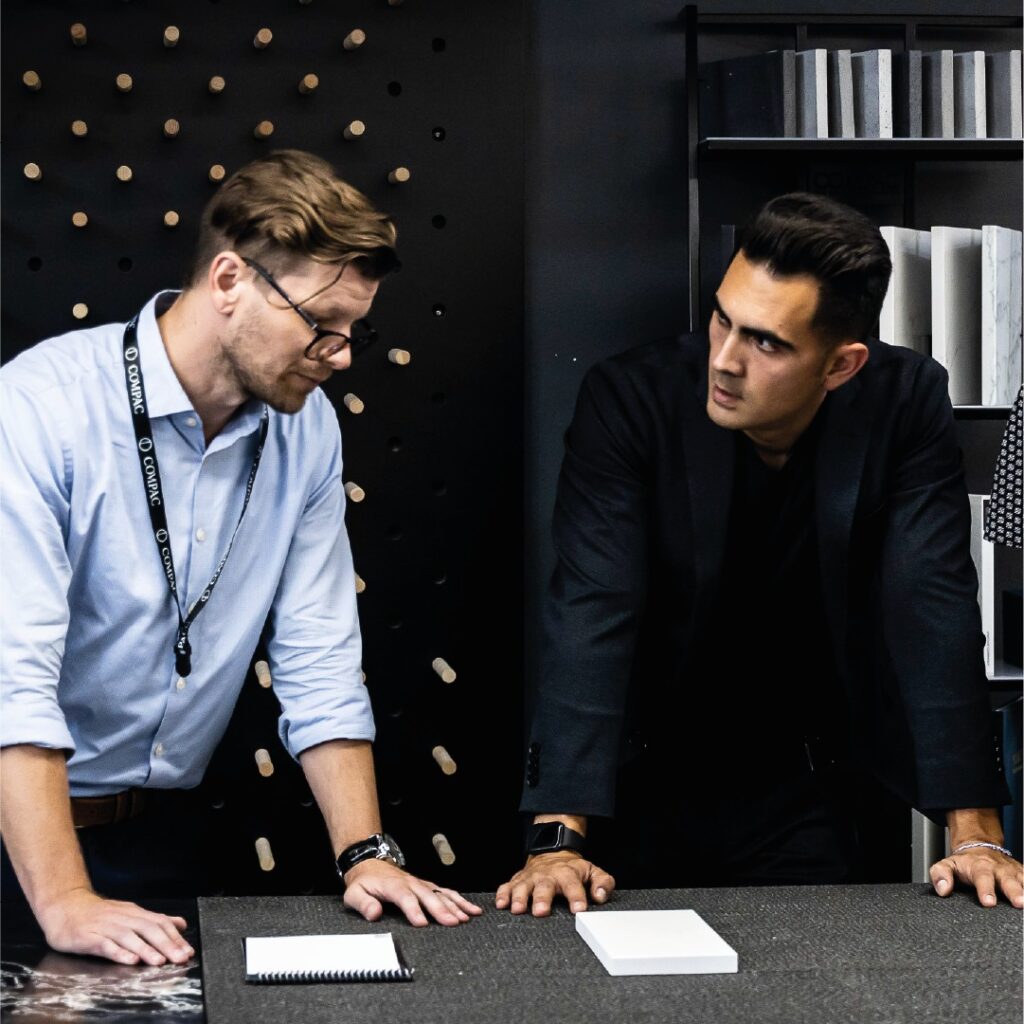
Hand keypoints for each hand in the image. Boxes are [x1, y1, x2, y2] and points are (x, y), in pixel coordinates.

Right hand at [36, 887, 193, 965]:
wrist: (65, 905)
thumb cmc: (99, 914)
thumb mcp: (129, 913)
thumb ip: (154, 920)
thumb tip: (181, 924)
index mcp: (134, 914)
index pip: (160, 923)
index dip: (175, 938)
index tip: (188, 951)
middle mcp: (123, 919)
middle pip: (149, 930)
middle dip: (167, 945)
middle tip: (180, 958)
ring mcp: (105, 927)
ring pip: (130, 938)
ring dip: (146, 950)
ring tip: (159, 961)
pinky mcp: (88, 937)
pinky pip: (105, 945)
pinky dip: (119, 952)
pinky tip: (130, 960)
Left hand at [342, 859, 482, 926]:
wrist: (370, 865)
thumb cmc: (364, 883)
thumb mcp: (354, 894)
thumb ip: (363, 904)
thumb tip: (374, 913)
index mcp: (392, 885)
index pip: (405, 897)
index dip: (414, 910)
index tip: (422, 923)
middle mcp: (410, 883)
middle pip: (428, 895)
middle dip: (441, 909)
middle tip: (453, 922)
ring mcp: (421, 883)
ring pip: (440, 893)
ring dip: (454, 905)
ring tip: (467, 917)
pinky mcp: (427, 886)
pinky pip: (446, 892)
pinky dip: (460, 900)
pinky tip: (471, 909)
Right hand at [495, 851, 614, 915]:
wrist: (552, 852)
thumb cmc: (573, 869)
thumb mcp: (593, 871)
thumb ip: (602, 883)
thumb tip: (600, 896)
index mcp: (567, 873)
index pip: (573, 885)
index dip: (576, 896)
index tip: (578, 909)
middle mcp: (547, 875)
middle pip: (544, 886)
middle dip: (541, 898)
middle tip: (541, 912)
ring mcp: (531, 877)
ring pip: (523, 886)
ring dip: (519, 897)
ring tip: (517, 909)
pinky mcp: (518, 880)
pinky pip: (507, 886)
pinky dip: (503, 894)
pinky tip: (501, 904)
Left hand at [930, 845, 1023, 907]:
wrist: (979, 846)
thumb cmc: (964, 862)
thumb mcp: (947, 864)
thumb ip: (940, 875)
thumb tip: (943, 890)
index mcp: (979, 866)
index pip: (982, 878)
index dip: (986, 890)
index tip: (988, 902)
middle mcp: (998, 868)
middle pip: (1008, 880)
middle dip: (1014, 891)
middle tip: (1019, 903)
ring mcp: (1013, 871)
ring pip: (1023, 880)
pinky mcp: (1022, 874)